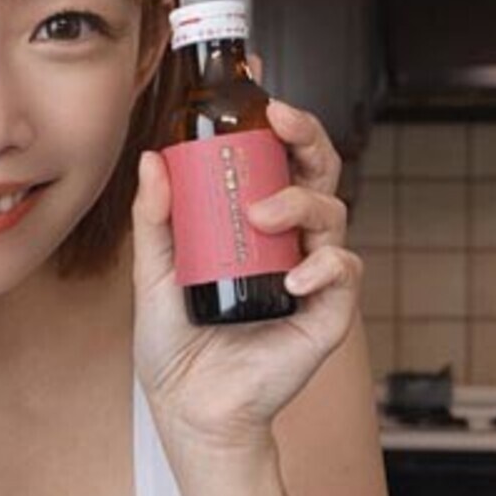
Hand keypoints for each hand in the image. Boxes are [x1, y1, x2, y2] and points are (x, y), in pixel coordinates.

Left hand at [129, 57, 362, 461]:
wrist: (193, 409)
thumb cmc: (175, 347)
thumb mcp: (155, 273)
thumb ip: (157, 220)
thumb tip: (152, 160)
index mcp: (249, 225)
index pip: (272, 160)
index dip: (276, 121)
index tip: (258, 86)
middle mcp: (286, 241)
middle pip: (316, 170)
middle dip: (306, 135)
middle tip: (280, 119)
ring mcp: (311, 272)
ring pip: (331, 209)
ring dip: (299, 201)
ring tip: (261, 217)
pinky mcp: (328, 310)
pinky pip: (343, 268)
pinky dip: (324, 264)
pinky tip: (296, 275)